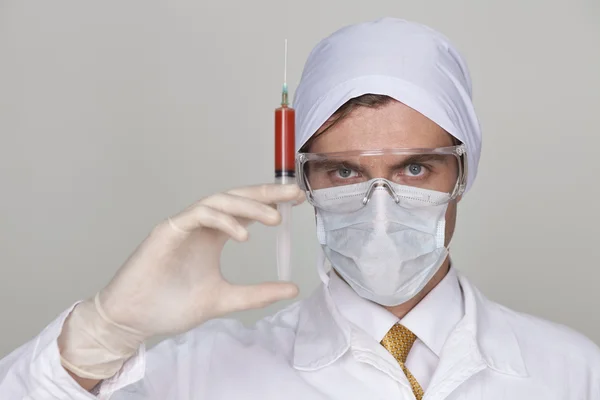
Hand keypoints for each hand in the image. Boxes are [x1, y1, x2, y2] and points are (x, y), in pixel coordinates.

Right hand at [58, 183, 304, 379]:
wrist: (135, 320)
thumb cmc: (171, 307)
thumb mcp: (225, 299)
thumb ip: (257, 294)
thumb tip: (293, 288)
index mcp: (214, 236)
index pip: (246, 211)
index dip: (271, 202)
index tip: (297, 201)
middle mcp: (202, 225)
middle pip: (238, 198)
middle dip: (267, 193)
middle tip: (294, 194)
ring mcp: (184, 224)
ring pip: (220, 201)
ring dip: (248, 206)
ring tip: (274, 218)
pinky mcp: (168, 229)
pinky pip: (199, 214)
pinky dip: (222, 220)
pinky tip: (243, 234)